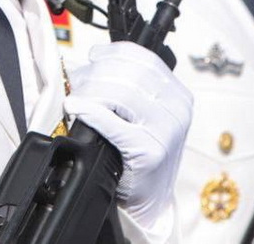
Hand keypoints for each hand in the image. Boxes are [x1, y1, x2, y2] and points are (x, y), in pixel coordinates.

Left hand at [63, 42, 192, 231]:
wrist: (150, 201)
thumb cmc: (139, 155)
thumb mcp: (143, 115)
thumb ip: (126, 88)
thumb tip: (88, 64)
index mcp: (178, 94)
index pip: (143, 58)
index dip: (112, 53)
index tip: (92, 57)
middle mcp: (177, 109)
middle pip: (128, 73)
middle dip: (96, 74)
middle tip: (76, 83)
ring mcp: (166, 130)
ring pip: (120, 93)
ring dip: (90, 92)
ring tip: (76, 97)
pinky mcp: (150, 151)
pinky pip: (113, 122)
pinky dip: (90, 111)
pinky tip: (76, 108)